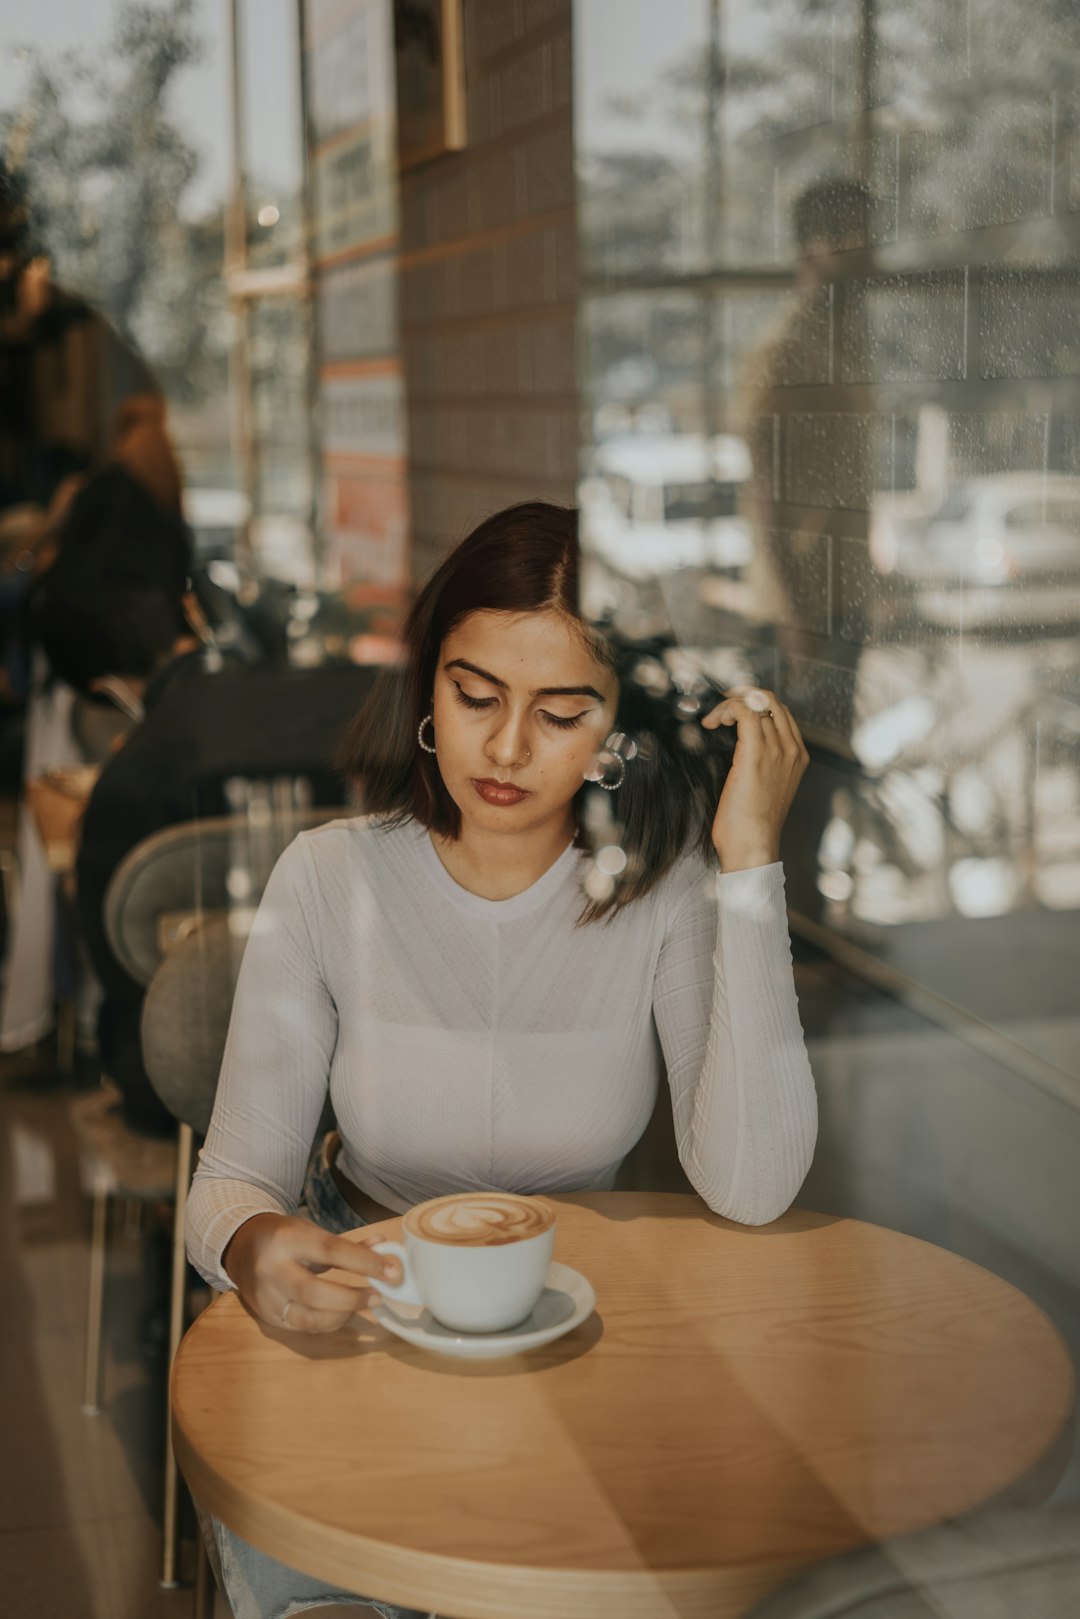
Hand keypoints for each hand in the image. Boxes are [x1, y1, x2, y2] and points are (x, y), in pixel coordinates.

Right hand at [222, 1212, 402, 1333]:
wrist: (240, 1247)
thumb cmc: (283, 1236)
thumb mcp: (310, 1231)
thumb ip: (346, 1244)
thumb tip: (383, 1247)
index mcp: (286, 1239)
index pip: (330, 1251)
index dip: (364, 1262)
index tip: (391, 1271)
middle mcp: (272, 1269)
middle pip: (315, 1291)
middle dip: (352, 1297)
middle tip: (379, 1296)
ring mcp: (267, 1297)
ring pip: (308, 1317)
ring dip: (343, 1314)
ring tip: (365, 1304)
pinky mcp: (267, 1317)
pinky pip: (303, 1327)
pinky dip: (329, 1323)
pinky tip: (344, 1313)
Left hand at [702, 688, 808, 871]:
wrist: (753, 846)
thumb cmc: (752, 824)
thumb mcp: (766, 787)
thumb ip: (762, 763)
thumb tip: (740, 747)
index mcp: (797, 756)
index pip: (779, 711)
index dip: (753, 703)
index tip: (731, 712)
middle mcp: (791, 748)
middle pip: (770, 700)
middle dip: (741, 695)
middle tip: (720, 708)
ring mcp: (777, 750)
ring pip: (756, 701)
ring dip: (729, 703)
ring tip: (714, 719)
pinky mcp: (756, 754)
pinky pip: (744, 711)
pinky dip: (726, 709)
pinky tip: (713, 723)